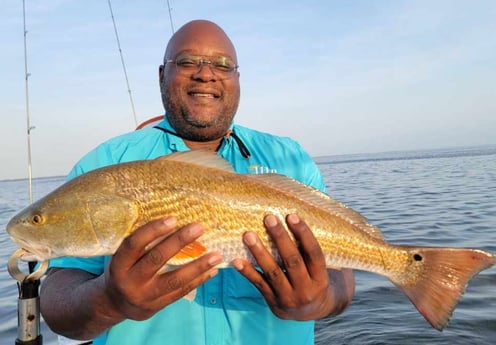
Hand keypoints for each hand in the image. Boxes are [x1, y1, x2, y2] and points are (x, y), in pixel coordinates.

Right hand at [103, 217, 222, 320]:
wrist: (115, 304)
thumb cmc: (124, 269)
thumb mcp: (123, 257)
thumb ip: (141, 244)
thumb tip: (172, 221)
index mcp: (119, 264)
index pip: (134, 244)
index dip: (153, 230)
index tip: (173, 219)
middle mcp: (131, 281)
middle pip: (157, 259)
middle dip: (180, 241)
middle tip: (200, 227)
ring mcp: (145, 296)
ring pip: (175, 279)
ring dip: (198, 266)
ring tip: (217, 255)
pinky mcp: (158, 305)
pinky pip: (181, 291)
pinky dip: (199, 280)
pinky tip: (213, 270)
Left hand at [233, 214, 353, 319]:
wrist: (311, 312)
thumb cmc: (314, 280)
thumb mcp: (320, 269)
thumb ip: (310, 251)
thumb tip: (297, 218)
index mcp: (321, 278)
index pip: (314, 253)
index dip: (303, 234)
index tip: (292, 215)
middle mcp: (306, 289)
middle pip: (292, 261)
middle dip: (280, 238)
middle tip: (269, 218)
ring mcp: (289, 297)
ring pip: (273, 272)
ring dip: (259, 252)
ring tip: (248, 235)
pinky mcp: (273, 302)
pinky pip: (259, 285)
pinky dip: (247, 272)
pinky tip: (237, 260)